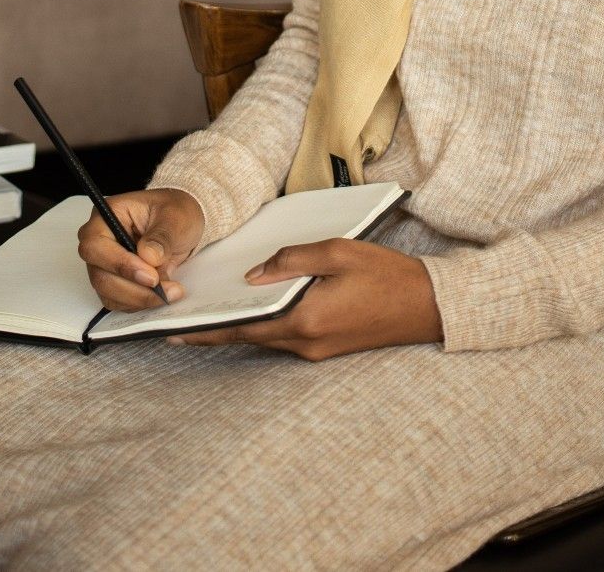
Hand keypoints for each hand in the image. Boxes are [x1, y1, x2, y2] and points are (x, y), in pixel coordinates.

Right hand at [77, 188, 203, 310]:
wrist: (181, 226)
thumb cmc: (175, 214)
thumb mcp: (176, 216)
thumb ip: (162, 235)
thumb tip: (149, 256)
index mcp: (105, 217)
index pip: (95, 246)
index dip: (120, 264)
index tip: (151, 276)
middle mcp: (99, 243)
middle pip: (100, 276)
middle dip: (134, 289)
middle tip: (165, 290)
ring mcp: (104, 265)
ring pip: (109, 294)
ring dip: (140, 299)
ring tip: (171, 293)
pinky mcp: (115, 282)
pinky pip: (119, 302)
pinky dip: (140, 304)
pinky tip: (162, 296)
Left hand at [170, 238, 443, 360]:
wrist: (428, 307)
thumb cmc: (387, 275)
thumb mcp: (338, 252)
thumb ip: (292, 260)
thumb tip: (254, 274)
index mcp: (305, 320)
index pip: (243, 328)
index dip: (207, 330)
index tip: (175, 329)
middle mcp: (306, 344)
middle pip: (250, 337)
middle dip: (218, 328)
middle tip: (184, 318)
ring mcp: (317, 352)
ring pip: (268, 338)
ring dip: (243, 326)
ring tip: (213, 310)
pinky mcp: (327, 350)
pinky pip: (286, 338)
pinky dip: (266, 326)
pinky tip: (257, 310)